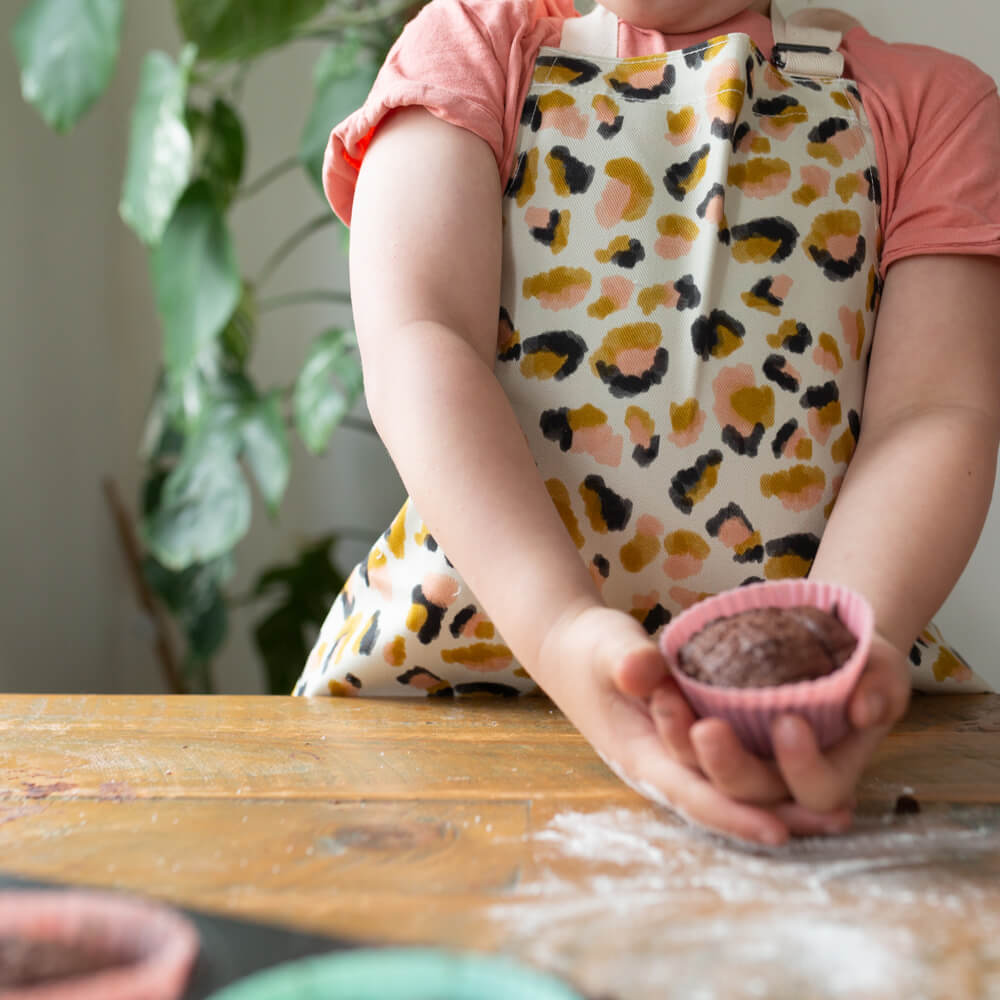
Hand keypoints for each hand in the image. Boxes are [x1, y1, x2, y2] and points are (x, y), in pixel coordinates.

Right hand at [532, 603, 863, 845]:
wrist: (571, 652)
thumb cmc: (590, 650)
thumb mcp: (605, 646)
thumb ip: (625, 659)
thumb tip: (645, 672)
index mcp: (639, 752)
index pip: (690, 792)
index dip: (733, 814)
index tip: (778, 831)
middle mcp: (661, 767)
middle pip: (723, 804)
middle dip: (776, 815)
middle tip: (833, 817)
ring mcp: (676, 760)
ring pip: (733, 793)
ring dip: (782, 804)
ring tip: (838, 811)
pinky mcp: (689, 747)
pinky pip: (733, 773)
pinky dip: (770, 780)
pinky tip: (808, 775)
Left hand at [651, 630, 910, 816]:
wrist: (825, 639)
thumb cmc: (860, 660)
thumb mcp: (880, 664)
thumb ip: (881, 685)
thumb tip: (865, 709)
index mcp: (827, 773)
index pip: (816, 791)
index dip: (802, 767)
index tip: (789, 722)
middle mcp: (778, 778)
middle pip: (749, 792)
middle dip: (728, 766)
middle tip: (708, 729)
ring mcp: (740, 756)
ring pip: (703, 771)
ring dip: (681, 740)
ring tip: (665, 696)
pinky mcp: (709, 728)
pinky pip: (680, 735)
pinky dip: (668, 714)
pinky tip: (652, 681)